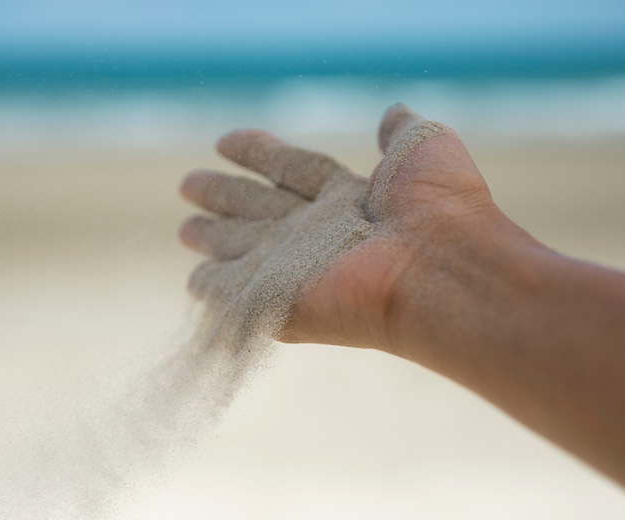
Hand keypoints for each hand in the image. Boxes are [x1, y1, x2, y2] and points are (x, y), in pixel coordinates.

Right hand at [179, 104, 527, 353]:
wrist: (437, 268)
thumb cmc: (438, 207)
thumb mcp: (423, 147)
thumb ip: (401, 130)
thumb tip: (392, 112)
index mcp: (348, 197)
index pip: (292, 169)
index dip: (259, 153)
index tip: (224, 141)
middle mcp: (320, 233)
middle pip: (261, 208)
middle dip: (224, 195)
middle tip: (188, 185)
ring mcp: (300, 270)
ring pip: (245, 248)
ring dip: (214, 238)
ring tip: (186, 230)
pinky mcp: (283, 304)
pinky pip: (238, 295)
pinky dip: (216, 289)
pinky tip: (196, 282)